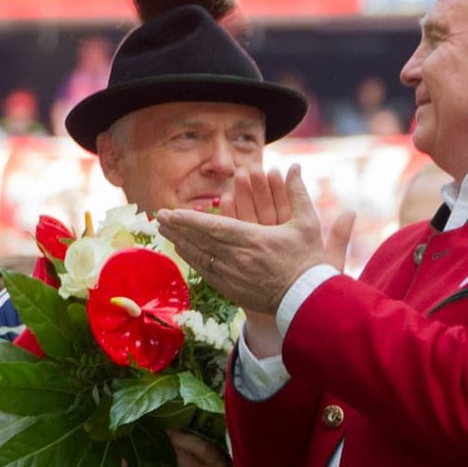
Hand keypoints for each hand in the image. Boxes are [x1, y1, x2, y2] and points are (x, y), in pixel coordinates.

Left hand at [156, 166, 354, 314]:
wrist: (307, 300)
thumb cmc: (310, 261)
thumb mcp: (308, 224)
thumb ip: (298, 194)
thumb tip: (296, 166)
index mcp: (253, 240)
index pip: (213, 228)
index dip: (189, 220)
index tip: (171, 212)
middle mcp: (237, 258)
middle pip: (199, 241)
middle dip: (177, 228)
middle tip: (158, 216)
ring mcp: (232, 276)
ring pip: (199, 257)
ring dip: (179, 242)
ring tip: (164, 230)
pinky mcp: (230, 289)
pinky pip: (204, 272)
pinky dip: (191, 259)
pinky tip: (182, 251)